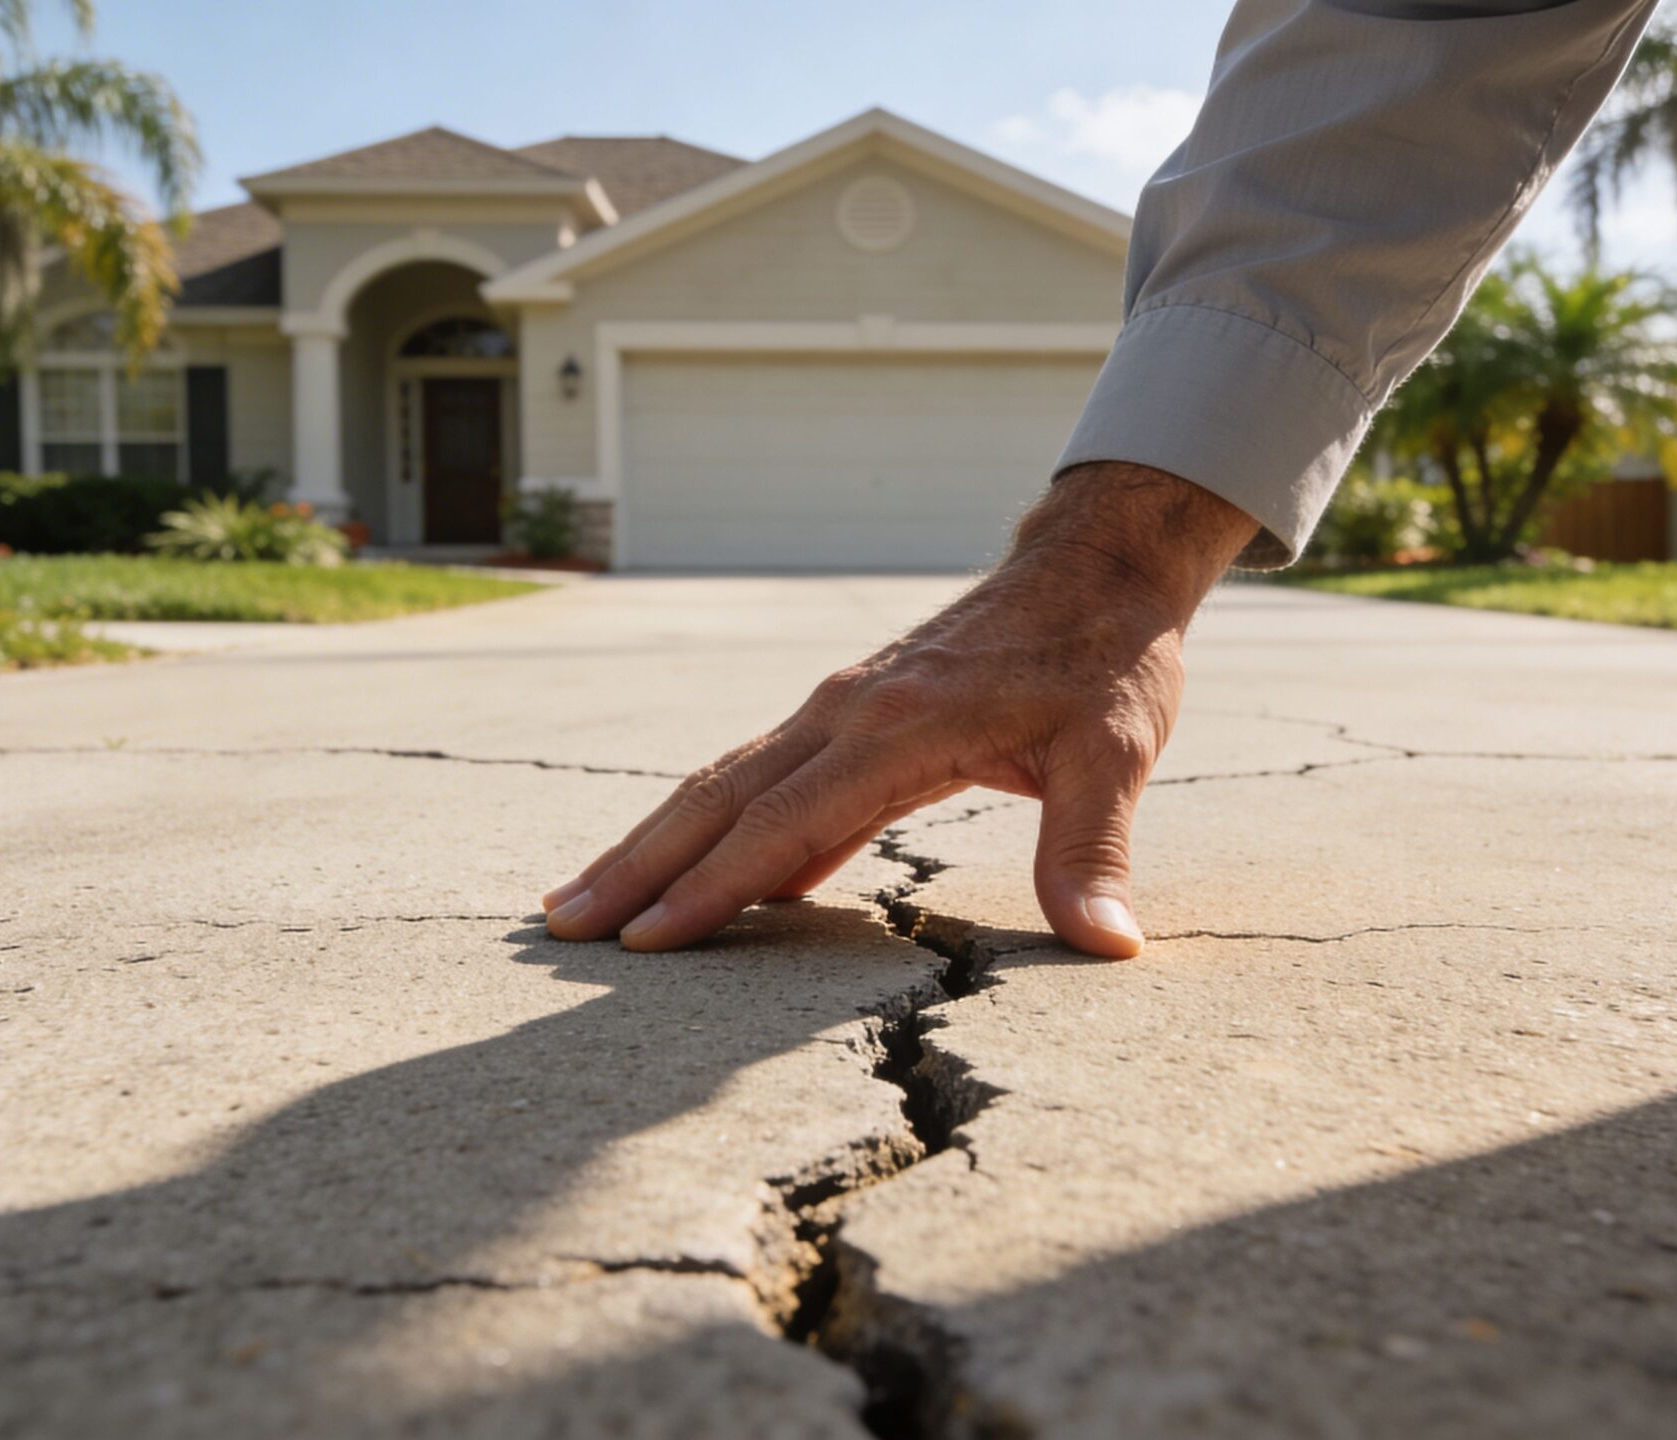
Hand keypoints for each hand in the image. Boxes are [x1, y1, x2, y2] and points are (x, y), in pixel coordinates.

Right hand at [543, 463, 1260, 957]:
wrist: (1092, 564)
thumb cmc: (1105, 660)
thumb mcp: (1117, 751)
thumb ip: (1094, 846)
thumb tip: (1106, 940)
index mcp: (900, 728)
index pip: (786, 822)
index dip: (715, 888)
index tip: (647, 943)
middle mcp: (848, 713)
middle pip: (719, 799)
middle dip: (638, 868)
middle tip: (559, 929)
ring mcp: (839, 709)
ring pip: (722, 783)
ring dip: (649, 845)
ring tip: (579, 903)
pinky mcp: (848, 714)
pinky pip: (758, 776)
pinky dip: (708, 827)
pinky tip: (686, 879)